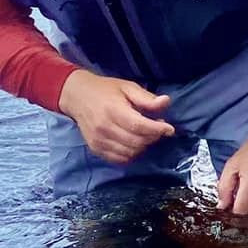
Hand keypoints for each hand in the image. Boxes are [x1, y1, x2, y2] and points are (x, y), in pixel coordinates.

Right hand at [57, 69, 174, 164]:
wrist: (78, 96)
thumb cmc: (106, 90)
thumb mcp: (128, 87)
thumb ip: (146, 98)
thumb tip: (166, 102)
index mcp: (113, 110)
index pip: (139, 126)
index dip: (157, 130)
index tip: (169, 128)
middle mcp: (104, 128)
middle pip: (136, 142)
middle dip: (152, 137)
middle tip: (157, 128)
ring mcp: (99, 141)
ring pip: (130, 153)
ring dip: (143, 146)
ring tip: (145, 134)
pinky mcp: (96, 149)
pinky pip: (120, 159)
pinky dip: (131, 154)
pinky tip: (134, 143)